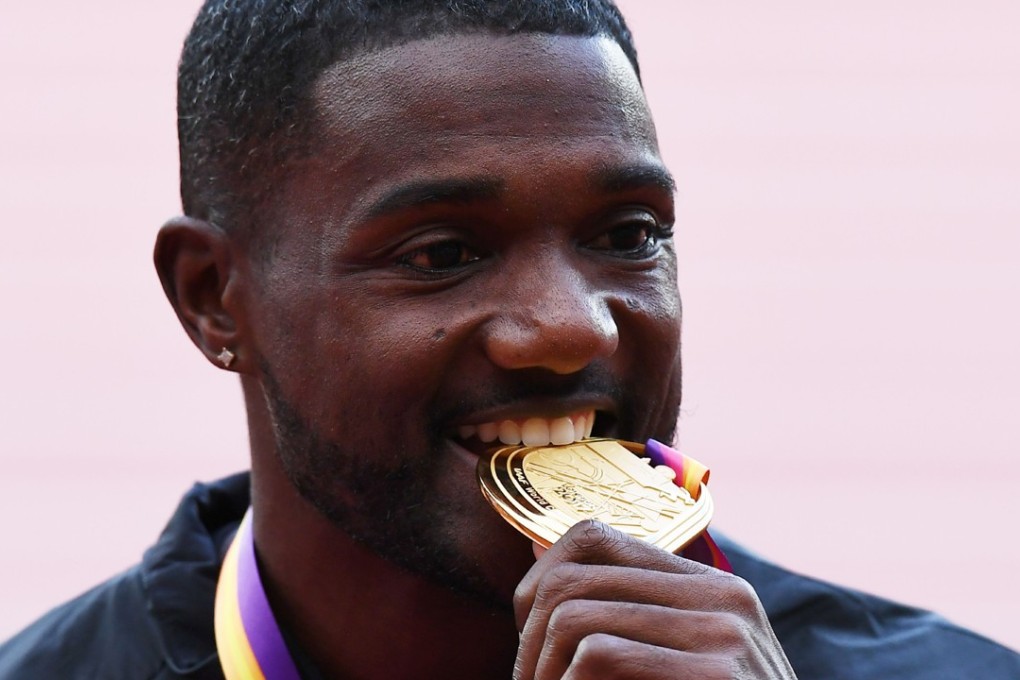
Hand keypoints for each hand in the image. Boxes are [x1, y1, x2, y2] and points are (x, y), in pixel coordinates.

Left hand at [513, 520, 796, 678]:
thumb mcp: (681, 661)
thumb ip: (627, 615)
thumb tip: (533, 550)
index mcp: (713, 587)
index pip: (594, 537)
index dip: (540, 581)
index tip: (529, 637)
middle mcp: (724, 596)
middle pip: (573, 578)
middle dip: (529, 638)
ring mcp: (726, 633)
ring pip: (576, 616)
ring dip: (540, 671)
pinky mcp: (718, 673)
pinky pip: (600, 655)